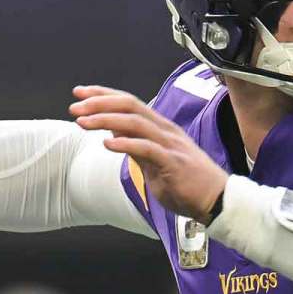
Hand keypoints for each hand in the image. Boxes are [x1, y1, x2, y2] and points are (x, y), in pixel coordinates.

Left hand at [69, 85, 227, 221]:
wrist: (217, 200)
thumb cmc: (187, 183)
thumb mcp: (154, 162)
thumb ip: (136, 146)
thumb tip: (113, 134)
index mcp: (160, 127)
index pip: (129, 102)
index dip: (104, 95)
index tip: (80, 93)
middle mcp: (165, 130)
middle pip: (129, 106)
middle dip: (99, 103)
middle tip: (75, 107)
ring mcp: (170, 145)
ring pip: (135, 122)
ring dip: (106, 120)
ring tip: (83, 122)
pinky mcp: (173, 163)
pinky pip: (147, 148)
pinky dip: (126, 144)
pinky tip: (108, 144)